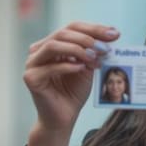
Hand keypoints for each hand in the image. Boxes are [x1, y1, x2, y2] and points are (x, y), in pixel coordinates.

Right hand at [23, 21, 118, 138]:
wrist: (64, 117)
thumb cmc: (74, 92)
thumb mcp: (88, 67)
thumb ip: (94, 51)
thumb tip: (110, 35)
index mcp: (53, 44)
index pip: (73, 27)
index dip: (94, 28)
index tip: (115, 34)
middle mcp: (39, 50)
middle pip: (63, 33)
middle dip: (87, 38)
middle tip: (104, 47)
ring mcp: (32, 63)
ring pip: (53, 46)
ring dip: (76, 49)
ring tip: (93, 56)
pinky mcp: (31, 78)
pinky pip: (50, 67)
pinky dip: (67, 66)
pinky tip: (81, 68)